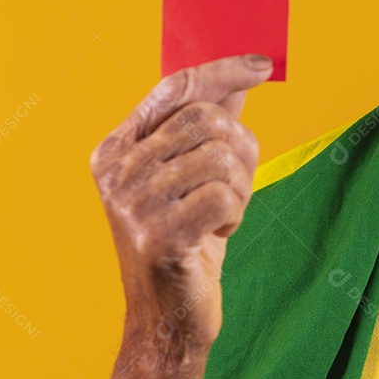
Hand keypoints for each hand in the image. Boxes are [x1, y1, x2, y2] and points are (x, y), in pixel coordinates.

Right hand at [90, 53, 272, 378]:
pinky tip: (216, 232)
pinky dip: (235, 213)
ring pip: (220, 157)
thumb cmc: (186, 236)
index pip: (175, 88)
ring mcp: (131, 204)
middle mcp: (116, 171)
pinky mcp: (157, 237)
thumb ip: (211, 122)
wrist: (168, 314)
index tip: (262, 65)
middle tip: (234, 185)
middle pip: (206, 119)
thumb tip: (245, 71)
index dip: (222, 71)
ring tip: (222, 213)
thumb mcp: (195, 173)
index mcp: (116, 149)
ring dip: (240, 186)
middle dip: (239, 149)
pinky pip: (224, 195)